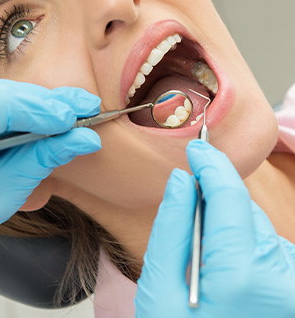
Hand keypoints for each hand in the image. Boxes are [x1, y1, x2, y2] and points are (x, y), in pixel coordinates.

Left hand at [0, 76, 100, 290]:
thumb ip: (40, 161)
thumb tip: (83, 138)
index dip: (40, 109)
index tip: (76, 117)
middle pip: (1, 93)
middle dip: (47, 104)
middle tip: (88, 109)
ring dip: (37, 103)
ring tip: (74, 112)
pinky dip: (19, 106)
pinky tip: (46, 113)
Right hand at [135, 140, 294, 317]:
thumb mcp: (159, 291)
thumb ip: (171, 228)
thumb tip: (181, 181)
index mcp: (241, 275)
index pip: (229, 193)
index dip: (210, 164)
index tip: (196, 148)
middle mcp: (283, 278)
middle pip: (244, 213)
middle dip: (216, 210)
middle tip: (193, 244)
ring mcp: (294, 288)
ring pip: (260, 234)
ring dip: (234, 238)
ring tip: (213, 282)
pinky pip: (272, 257)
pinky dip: (250, 259)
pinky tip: (233, 291)